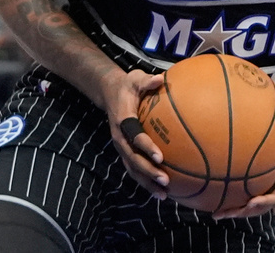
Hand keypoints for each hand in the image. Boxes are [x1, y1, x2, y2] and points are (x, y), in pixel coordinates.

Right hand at [103, 68, 168, 198]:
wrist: (108, 92)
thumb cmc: (127, 86)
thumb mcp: (134, 78)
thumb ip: (146, 81)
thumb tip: (160, 79)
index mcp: (123, 119)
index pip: (134, 135)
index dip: (146, 146)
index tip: (160, 156)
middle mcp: (119, 136)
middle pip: (132, 158)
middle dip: (148, 171)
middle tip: (166, 180)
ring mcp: (121, 146)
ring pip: (132, 168)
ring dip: (147, 182)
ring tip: (163, 194)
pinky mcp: (125, 151)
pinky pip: (134, 169)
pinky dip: (145, 181)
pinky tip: (160, 192)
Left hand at [213, 125, 274, 219]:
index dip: (265, 202)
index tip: (251, 202)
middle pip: (261, 208)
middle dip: (243, 212)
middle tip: (225, 213)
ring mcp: (270, 190)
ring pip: (252, 206)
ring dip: (235, 210)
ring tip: (216, 213)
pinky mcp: (263, 186)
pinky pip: (248, 196)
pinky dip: (235, 200)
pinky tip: (217, 198)